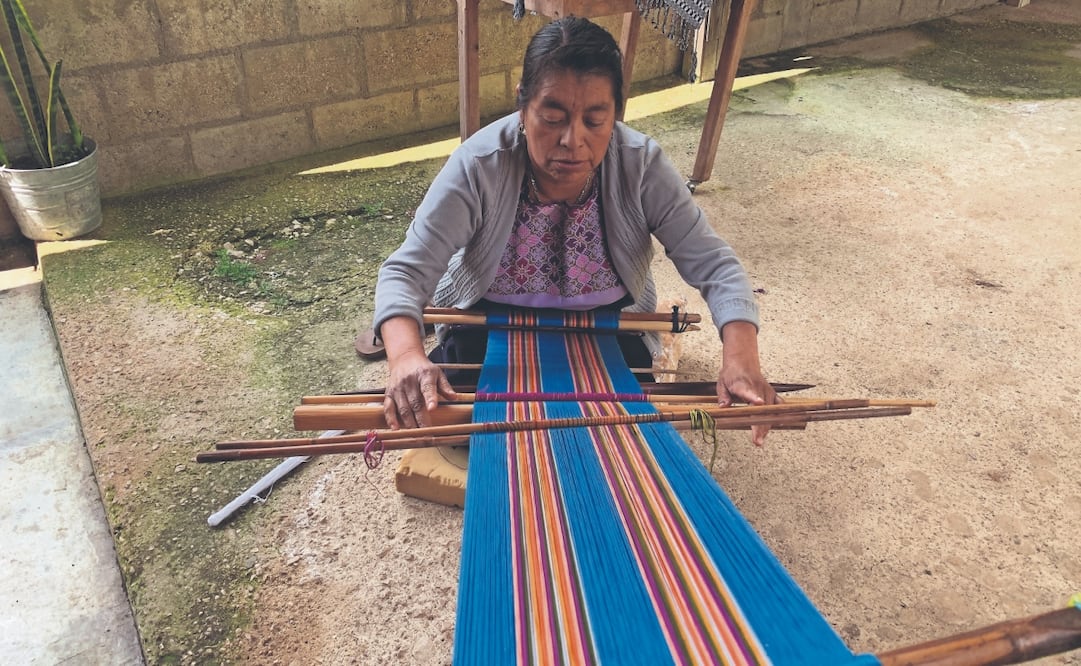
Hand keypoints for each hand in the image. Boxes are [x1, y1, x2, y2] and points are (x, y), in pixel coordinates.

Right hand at [379, 315, 455, 428]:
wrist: (404, 358)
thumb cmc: (424, 369)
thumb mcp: (438, 373)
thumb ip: (445, 387)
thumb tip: (454, 397)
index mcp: (424, 374)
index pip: (427, 387)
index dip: (430, 398)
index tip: (433, 408)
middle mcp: (409, 381)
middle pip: (415, 403)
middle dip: (421, 420)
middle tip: (428, 434)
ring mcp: (398, 388)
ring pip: (403, 408)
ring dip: (410, 423)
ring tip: (417, 436)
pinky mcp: (389, 393)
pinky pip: (388, 407)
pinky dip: (391, 418)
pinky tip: (396, 428)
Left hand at [716, 321, 778, 445]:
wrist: (743, 362)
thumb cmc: (731, 374)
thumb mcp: (722, 384)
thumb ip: (723, 397)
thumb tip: (723, 407)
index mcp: (743, 385)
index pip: (749, 392)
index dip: (754, 398)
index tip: (759, 403)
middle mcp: (758, 388)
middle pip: (762, 409)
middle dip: (760, 426)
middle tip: (757, 441)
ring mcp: (766, 391)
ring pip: (770, 412)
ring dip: (766, 426)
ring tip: (760, 439)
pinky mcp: (772, 393)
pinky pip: (779, 406)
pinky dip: (778, 416)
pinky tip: (777, 425)